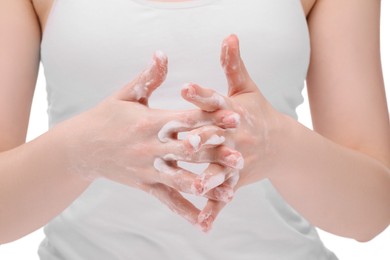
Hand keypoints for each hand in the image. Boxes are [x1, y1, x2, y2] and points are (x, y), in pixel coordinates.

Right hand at [61, 51, 243, 224]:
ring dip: (206, 184)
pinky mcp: (144, 184)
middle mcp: (150, 147)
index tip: (234, 117)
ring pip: (180, 178)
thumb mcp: (126, 94)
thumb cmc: (105, 117)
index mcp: (149, 122)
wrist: (79, 148)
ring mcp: (147, 169)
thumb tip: (163, 53)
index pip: (185, 119)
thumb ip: (148, 76)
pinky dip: (184, 210)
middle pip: (188, 150)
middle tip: (240, 156)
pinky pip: (166, 199)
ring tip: (229, 191)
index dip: (211, 117)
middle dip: (215, 153)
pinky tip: (202, 221)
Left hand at [181, 35, 284, 230]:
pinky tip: (203, 223)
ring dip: (210, 177)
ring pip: (221, 169)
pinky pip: (225, 194)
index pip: (216, 101)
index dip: (201, 94)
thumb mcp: (246, 87)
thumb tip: (230, 35)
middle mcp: (236, 136)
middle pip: (216, 137)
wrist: (281, 145)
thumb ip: (233, 64)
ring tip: (196, 185)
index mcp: (234, 112)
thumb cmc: (258, 113)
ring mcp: (238, 160)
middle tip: (183, 140)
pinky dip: (215, 208)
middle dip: (201, 139)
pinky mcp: (237, 179)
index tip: (184, 87)